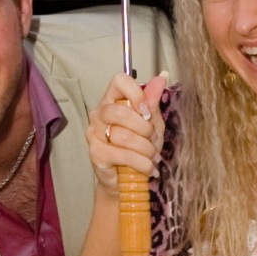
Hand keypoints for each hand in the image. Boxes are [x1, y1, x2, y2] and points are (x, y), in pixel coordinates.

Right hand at [87, 71, 167, 190]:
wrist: (126, 179)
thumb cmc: (138, 146)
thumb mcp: (152, 122)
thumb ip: (153, 100)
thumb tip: (162, 76)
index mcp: (112, 100)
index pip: (119, 81)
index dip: (136, 94)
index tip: (147, 112)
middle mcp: (99, 113)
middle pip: (120, 111)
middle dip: (144, 128)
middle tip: (152, 138)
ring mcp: (94, 133)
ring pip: (123, 136)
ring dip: (146, 148)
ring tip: (153, 156)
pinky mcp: (95, 153)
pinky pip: (122, 154)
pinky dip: (141, 163)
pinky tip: (148, 167)